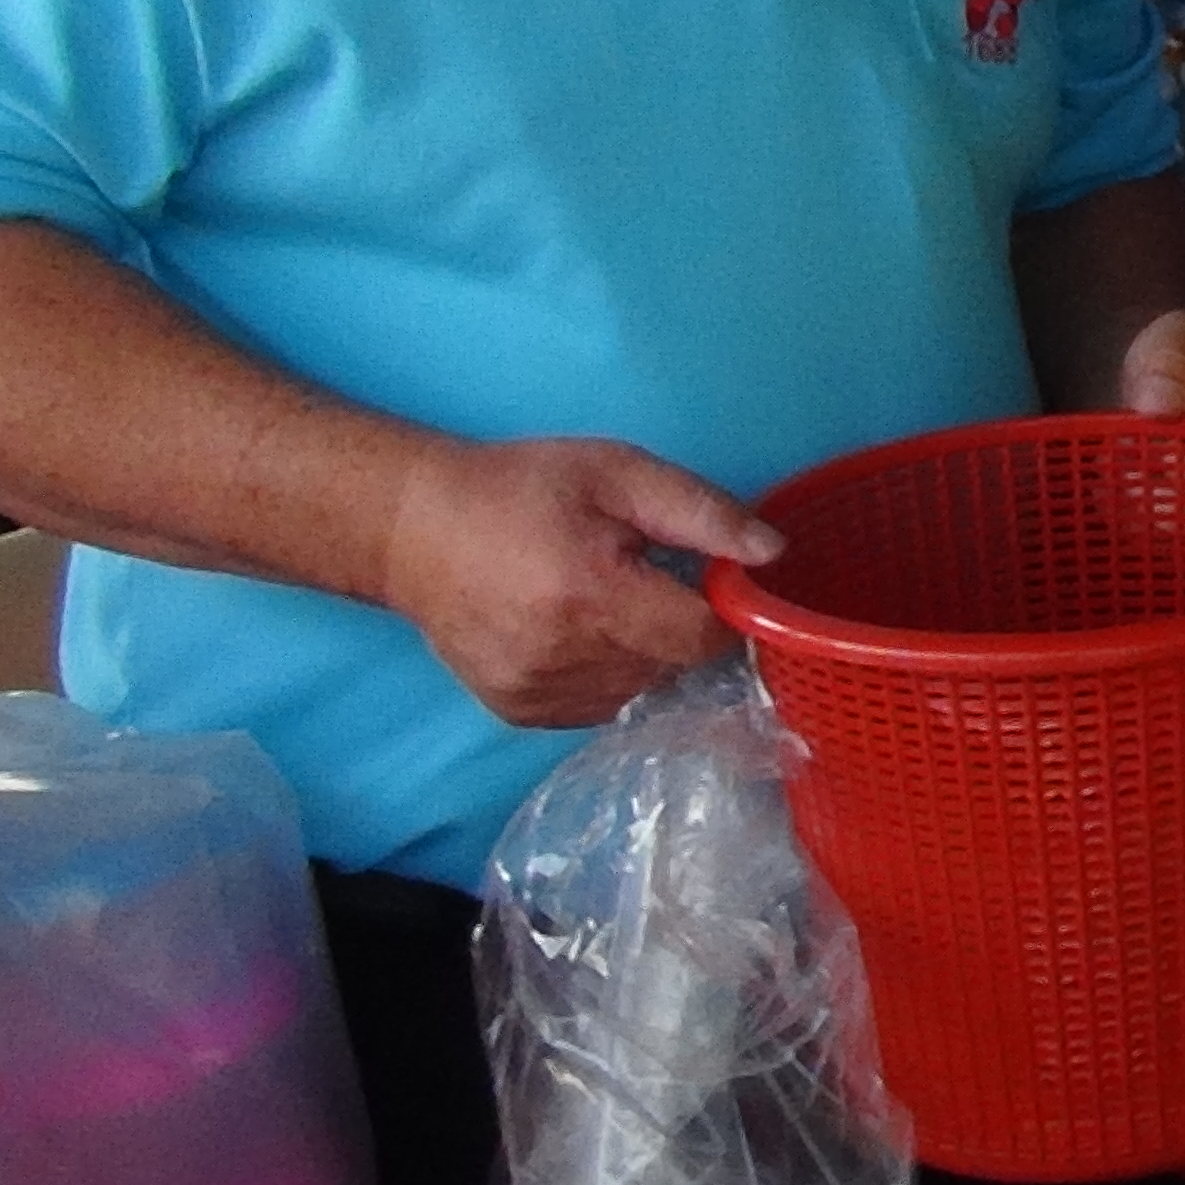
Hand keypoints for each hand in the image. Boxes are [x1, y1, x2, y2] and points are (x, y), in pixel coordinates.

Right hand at [375, 435, 773, 730]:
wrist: (410, 529)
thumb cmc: (521, 489)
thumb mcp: (617, 472)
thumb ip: (702, 512)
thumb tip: (773, 553)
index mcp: (593, 595)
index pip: (703, 637)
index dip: (720, 609)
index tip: (701, 578)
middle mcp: (565, 657)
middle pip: (675, 667)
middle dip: (676, 626)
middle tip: (642, 579)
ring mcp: (537, 694)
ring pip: (640, 691)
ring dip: (643, 653)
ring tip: (602, 600)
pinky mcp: (518, 712)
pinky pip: (598, 706)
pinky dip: (606, 674)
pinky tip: (576, 630)